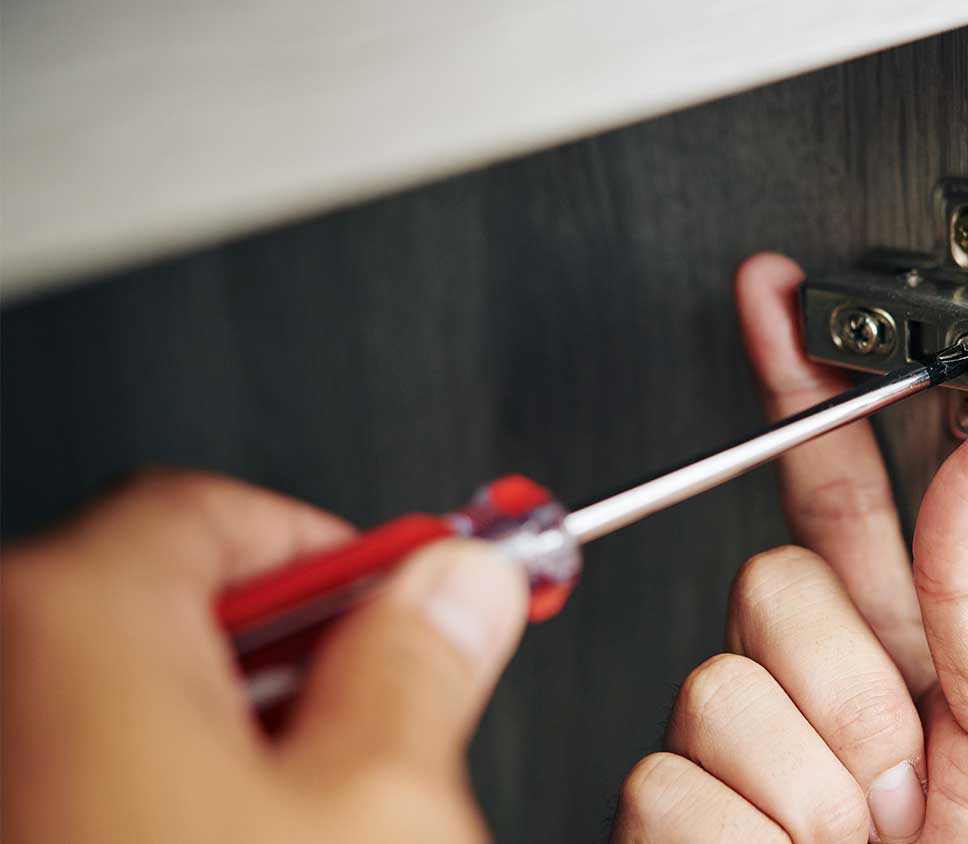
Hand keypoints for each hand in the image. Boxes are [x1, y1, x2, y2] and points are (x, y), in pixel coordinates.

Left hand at [1, 471, 528, 843]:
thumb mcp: (378, 808)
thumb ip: (426, 663)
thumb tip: (460, 589)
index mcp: (83, 617)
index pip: (218, 506)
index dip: (344, 546)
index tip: (414, 587)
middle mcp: (6, 669)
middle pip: (178, 596)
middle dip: (307, 644)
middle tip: (388, 705)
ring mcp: (4, 752)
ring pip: (136, 689)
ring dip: (247, 722)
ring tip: (323, 805)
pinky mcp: (18, 810)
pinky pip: (92, 755)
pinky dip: (176, 776)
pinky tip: (243, 829)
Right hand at [613, 254, 967, 842]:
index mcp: (923, 655)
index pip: (843, 494)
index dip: (809, 390)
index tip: (782, 301)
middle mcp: (826, 698)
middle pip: (772, 584)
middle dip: (849, 680)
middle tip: (911, 773)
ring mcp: (751, 767)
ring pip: (720, 689)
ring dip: (813, 783)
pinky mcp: (683, 828)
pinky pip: (675, 786)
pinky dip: (751, 843)